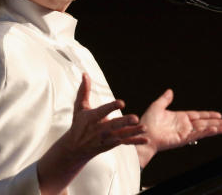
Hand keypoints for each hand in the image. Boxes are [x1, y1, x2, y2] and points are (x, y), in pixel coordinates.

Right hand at [37, 73, 147, 193]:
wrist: (75, 148)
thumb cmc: (78, 124)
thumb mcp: (79, 107)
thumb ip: (84, 91)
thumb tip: (85, 74)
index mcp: (91, 119)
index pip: (102, 111)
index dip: (111, 107)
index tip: (121, 103)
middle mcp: (99, 129)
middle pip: (113, 125)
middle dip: (124, 122)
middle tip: (135, 118)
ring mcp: (106, 138)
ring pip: (122, 134)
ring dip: (133, 132)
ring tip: (145, 128)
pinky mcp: (112, 143)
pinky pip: (125, 142)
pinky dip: (135, 141)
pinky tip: (146, 139)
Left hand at [136, 89, 221, 167]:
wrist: (143, 134)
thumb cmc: (148, 122)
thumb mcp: (157, 107)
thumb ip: (165, 99)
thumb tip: (170, 91)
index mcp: (180, 118)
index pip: (198, 115)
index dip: (208, 115)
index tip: (219, 114)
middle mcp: (184, 125)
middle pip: (204, 123)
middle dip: (217, 123)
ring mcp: (184, 133)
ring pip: (204, 129)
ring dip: (216, 128)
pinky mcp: (182, 139)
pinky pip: (196, 135)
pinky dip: (205, 132)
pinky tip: (214, 129)